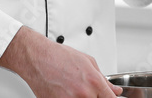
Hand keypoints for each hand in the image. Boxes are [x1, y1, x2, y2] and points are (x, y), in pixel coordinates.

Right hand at [0, 26, 120, 97]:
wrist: (37, 59)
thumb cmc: (59, 57)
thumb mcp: (87, 62)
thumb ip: (103, 78)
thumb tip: (114, 90)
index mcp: (93, 81)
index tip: (110, 97)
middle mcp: (83, 94)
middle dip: (96, 96)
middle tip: (88, 90)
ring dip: (84, 97)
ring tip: (74, 89)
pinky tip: (66, 92)